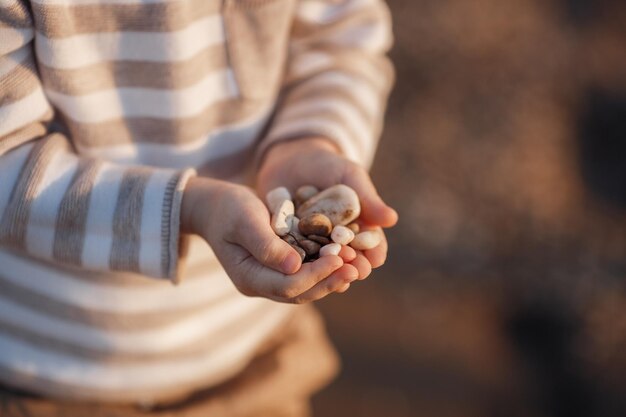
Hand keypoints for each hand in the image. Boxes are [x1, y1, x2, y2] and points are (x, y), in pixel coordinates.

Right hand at [180, 177, 358, 302]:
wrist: (213, 207)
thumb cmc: (227, 208)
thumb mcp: (245, 220)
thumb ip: (267, 244)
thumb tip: (295, 267)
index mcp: (249, 277)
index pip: (289, 285)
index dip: (316, 275)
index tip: (339, 258)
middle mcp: (260, 285)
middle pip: (300, 292)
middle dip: (329, 281)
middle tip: (356, 268)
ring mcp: (268, 280)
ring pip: (305, 288)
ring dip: (330, 278)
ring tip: (355, 266)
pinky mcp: (278, 269)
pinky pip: (304, 276)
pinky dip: (324, 270)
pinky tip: (343, 260)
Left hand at [257, 137, 397, 281]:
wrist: (292, 159)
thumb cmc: (329, 166)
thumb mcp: (350, 177)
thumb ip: (368, 199)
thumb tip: (392, 219)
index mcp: (359, 228)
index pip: (370, 244)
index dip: (373, 252)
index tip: (375, 259)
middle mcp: (337, 242)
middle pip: (348, 258)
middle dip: (352, 265)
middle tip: (355, 272)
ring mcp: (312, 245)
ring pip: (322, 262)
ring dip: (327, 269)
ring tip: (330, 273)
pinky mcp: (288, 243)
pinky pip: (294, 255)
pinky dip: (298, 261)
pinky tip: (299, 267)